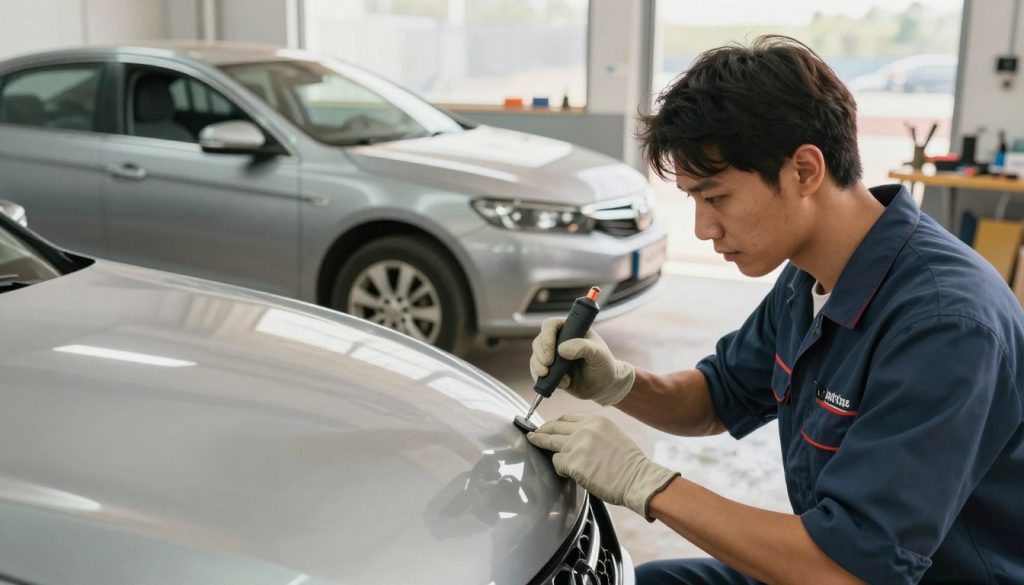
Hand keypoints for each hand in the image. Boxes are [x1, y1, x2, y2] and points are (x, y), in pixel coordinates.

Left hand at [527, 414, 678, 520]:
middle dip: (541, 432)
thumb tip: (575, 439)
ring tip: (536, 447)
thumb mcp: (612, 435)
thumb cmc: (629, 464)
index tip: (547, 428)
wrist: (638, 479)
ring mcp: (576, 444)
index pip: (566, 418)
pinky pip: (557, 463)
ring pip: (551, 443)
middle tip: (532, 435)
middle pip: (554, 427)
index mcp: (595, 420)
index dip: (554, 424)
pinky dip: (559, 469)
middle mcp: (584, 428)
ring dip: (546, 449)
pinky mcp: (572, 462)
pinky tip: (567, 473)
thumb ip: (593, 433)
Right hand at [529, 317, 634, 405]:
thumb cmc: (603, 364)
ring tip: (560, 379)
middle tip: (549, 366)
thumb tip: (561, 349)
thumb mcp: (598, 354)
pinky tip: (561, 385)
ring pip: (535, 358)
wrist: (604, 385)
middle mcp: (558, 340)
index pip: (550, 325)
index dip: (547, 337)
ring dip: (540, 369)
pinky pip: (536, 372)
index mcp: (570, 329)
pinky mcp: (550, 370)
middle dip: (541, 356)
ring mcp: (552, 355)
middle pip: (538, 342)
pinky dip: (543, 379)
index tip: (553, 352)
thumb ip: (583, 347)